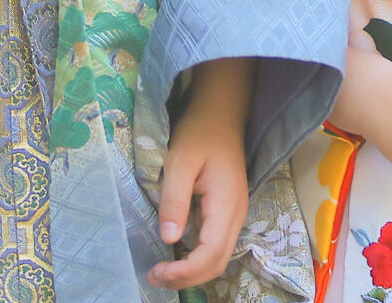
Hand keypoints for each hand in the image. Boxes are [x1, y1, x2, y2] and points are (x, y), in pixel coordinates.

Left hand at [147, 58, 252, 289]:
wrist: (220, 113)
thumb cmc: (199, 133)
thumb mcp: (180, 162)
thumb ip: (175, 200)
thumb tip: (169, 239)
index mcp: (227, 205)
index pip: (211, 254)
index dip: (185, 271)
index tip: (157, 270)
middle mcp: (236, 215)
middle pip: (217, 263)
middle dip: (187, 278)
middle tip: (154, 276)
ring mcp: (234, 214)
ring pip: (219, 258)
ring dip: (192, 271)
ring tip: (162, 270)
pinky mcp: (227, 212)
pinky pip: (216, 246)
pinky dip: (197, 259)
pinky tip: (176, 255)